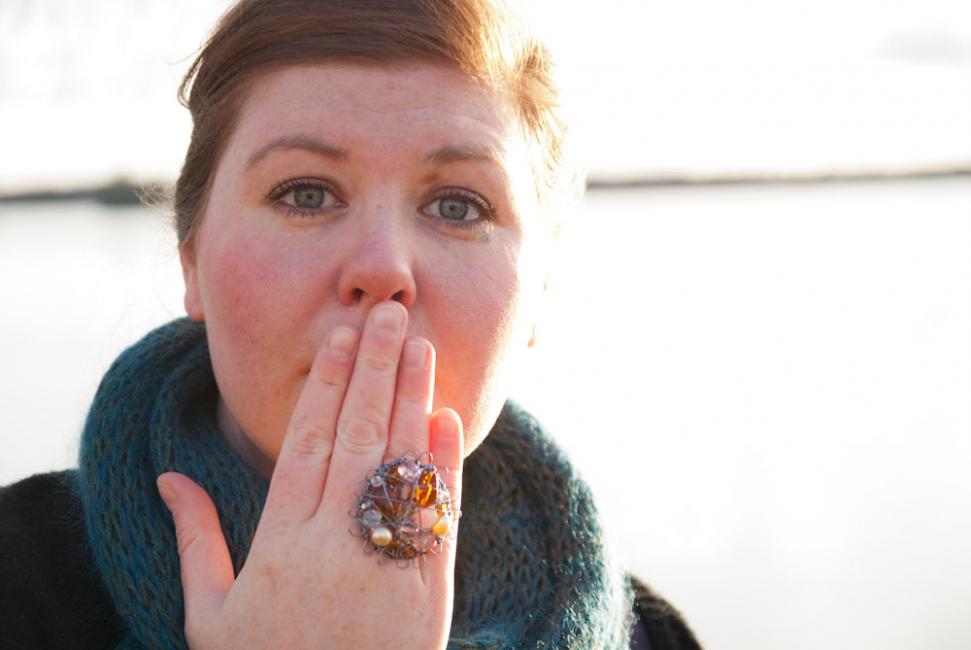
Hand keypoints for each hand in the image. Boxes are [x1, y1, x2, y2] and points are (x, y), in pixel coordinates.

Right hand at [156, 301, 462, 648]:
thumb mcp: (211, 614)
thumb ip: (194, 541)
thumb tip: (168, 479)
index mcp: (280, 541)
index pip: (306, 442)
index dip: (326, 386)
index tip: (340, 338)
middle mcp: (334, 542)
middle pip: (358, 436)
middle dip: (375, 369)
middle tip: (390, 313)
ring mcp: (386, 562)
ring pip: (400, 462)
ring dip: (413, 397)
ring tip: (422, 344)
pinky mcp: (430, 587)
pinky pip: (438, 513)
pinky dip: (445, 464)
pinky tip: (447, 418)